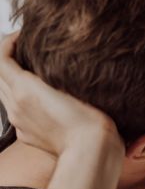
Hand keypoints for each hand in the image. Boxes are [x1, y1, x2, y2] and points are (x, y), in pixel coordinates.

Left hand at [0, 33, 122, 156]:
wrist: (91, 152)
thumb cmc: (90, 121)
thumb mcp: (72, 86)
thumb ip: (52, 72)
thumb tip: (49, 59)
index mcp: (24, 90)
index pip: (1, 58)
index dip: (9, 42)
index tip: (24, 36)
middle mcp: (15, 105)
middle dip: (9, 59)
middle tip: (26, 49)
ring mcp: (19, 122)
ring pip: (5, 93)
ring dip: (14, 79)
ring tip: (34, 73)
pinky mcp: (26, 134)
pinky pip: (16, 112)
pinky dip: (22, 99)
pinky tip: (43, 99)